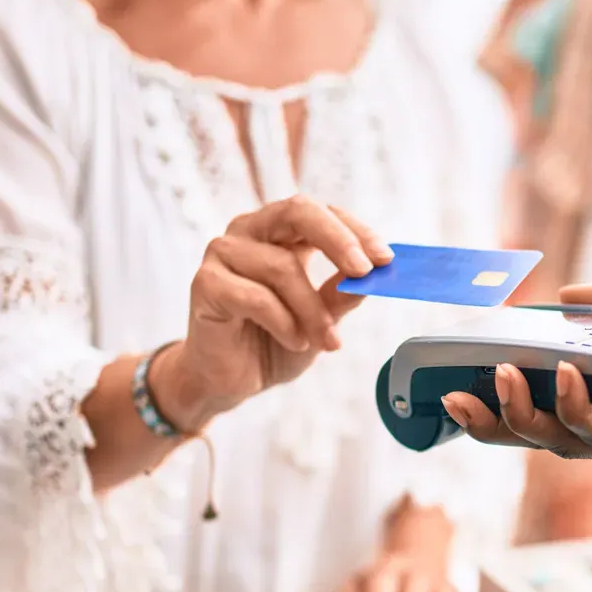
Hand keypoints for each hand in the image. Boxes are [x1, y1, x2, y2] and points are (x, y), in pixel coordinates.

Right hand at [150, 196, 392, 432]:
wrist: (230, 379)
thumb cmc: (273, 341)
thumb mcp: (320, 318)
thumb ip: (340, 294)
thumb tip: (372, 276)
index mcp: (277, 231)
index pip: (320, 212)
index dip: (355, 231)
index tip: (385, 259)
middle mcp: (248, 232)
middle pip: (297, 212)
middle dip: (338, 241)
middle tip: (364, 272)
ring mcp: (223, 254)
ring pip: (282, 267)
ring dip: (313, 310)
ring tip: (326, 341)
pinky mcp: (206, 283)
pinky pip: (256, 297)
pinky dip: (284, 323)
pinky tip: (295, 342)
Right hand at [441, 281, 591, 458]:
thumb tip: (561, 297)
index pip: (540, 402)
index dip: (496, 399)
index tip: (457, 381)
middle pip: (536, 432)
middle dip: (490, 422)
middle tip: (452, 401)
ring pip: (561, 439)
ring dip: (522, 414)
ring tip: (499, 378)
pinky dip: (576, 408)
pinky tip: (562, 374)